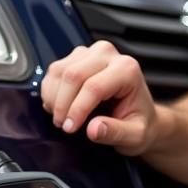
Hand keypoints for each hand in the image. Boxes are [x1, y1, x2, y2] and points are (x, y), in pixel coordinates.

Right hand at [40, 40, 158, 154]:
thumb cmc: (137, 122)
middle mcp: (109, 54)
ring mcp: (90, 52)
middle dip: (63, 104)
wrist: (137, 112)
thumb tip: (93, 129)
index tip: (70, 128)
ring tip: (62, 118)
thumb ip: (115, 133)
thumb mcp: (134, 136)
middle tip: (64, 126)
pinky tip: (59, 107)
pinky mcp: (77, 56)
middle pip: (74, 75)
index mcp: (127, 70)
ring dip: (54, 98)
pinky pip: (54, 71)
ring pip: (60, 71)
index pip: (94, 87)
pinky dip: (50, 92)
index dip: (78, 109)